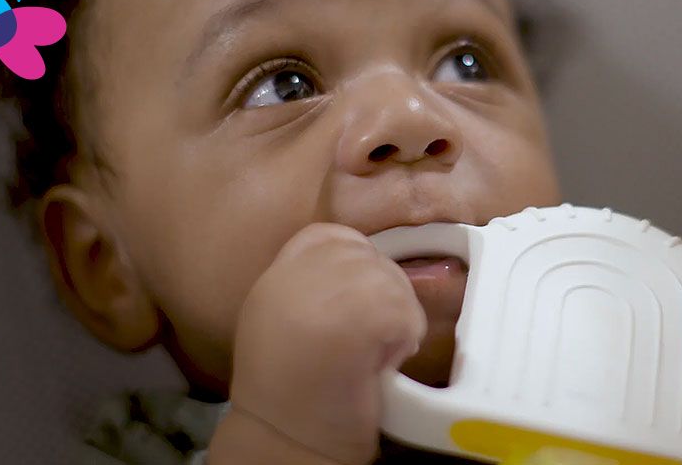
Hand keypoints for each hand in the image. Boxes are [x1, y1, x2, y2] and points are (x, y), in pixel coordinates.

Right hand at [212, 223, 427, 464]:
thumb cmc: (295, 397)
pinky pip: (405, 310)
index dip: (357, 268)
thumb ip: (318, 285)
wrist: (284, 444)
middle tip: (365, 343)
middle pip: (369, 255)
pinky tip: (376, 365)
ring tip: (368, 358)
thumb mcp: (286, 321)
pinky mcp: (355, 314)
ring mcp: (322, 292)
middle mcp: (292, 274)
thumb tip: (372, 266)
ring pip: (392, 281)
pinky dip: (403, 340)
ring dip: (396, 321)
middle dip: (383, 296)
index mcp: (276, 275)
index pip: (333, 237)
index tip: (356, 310)